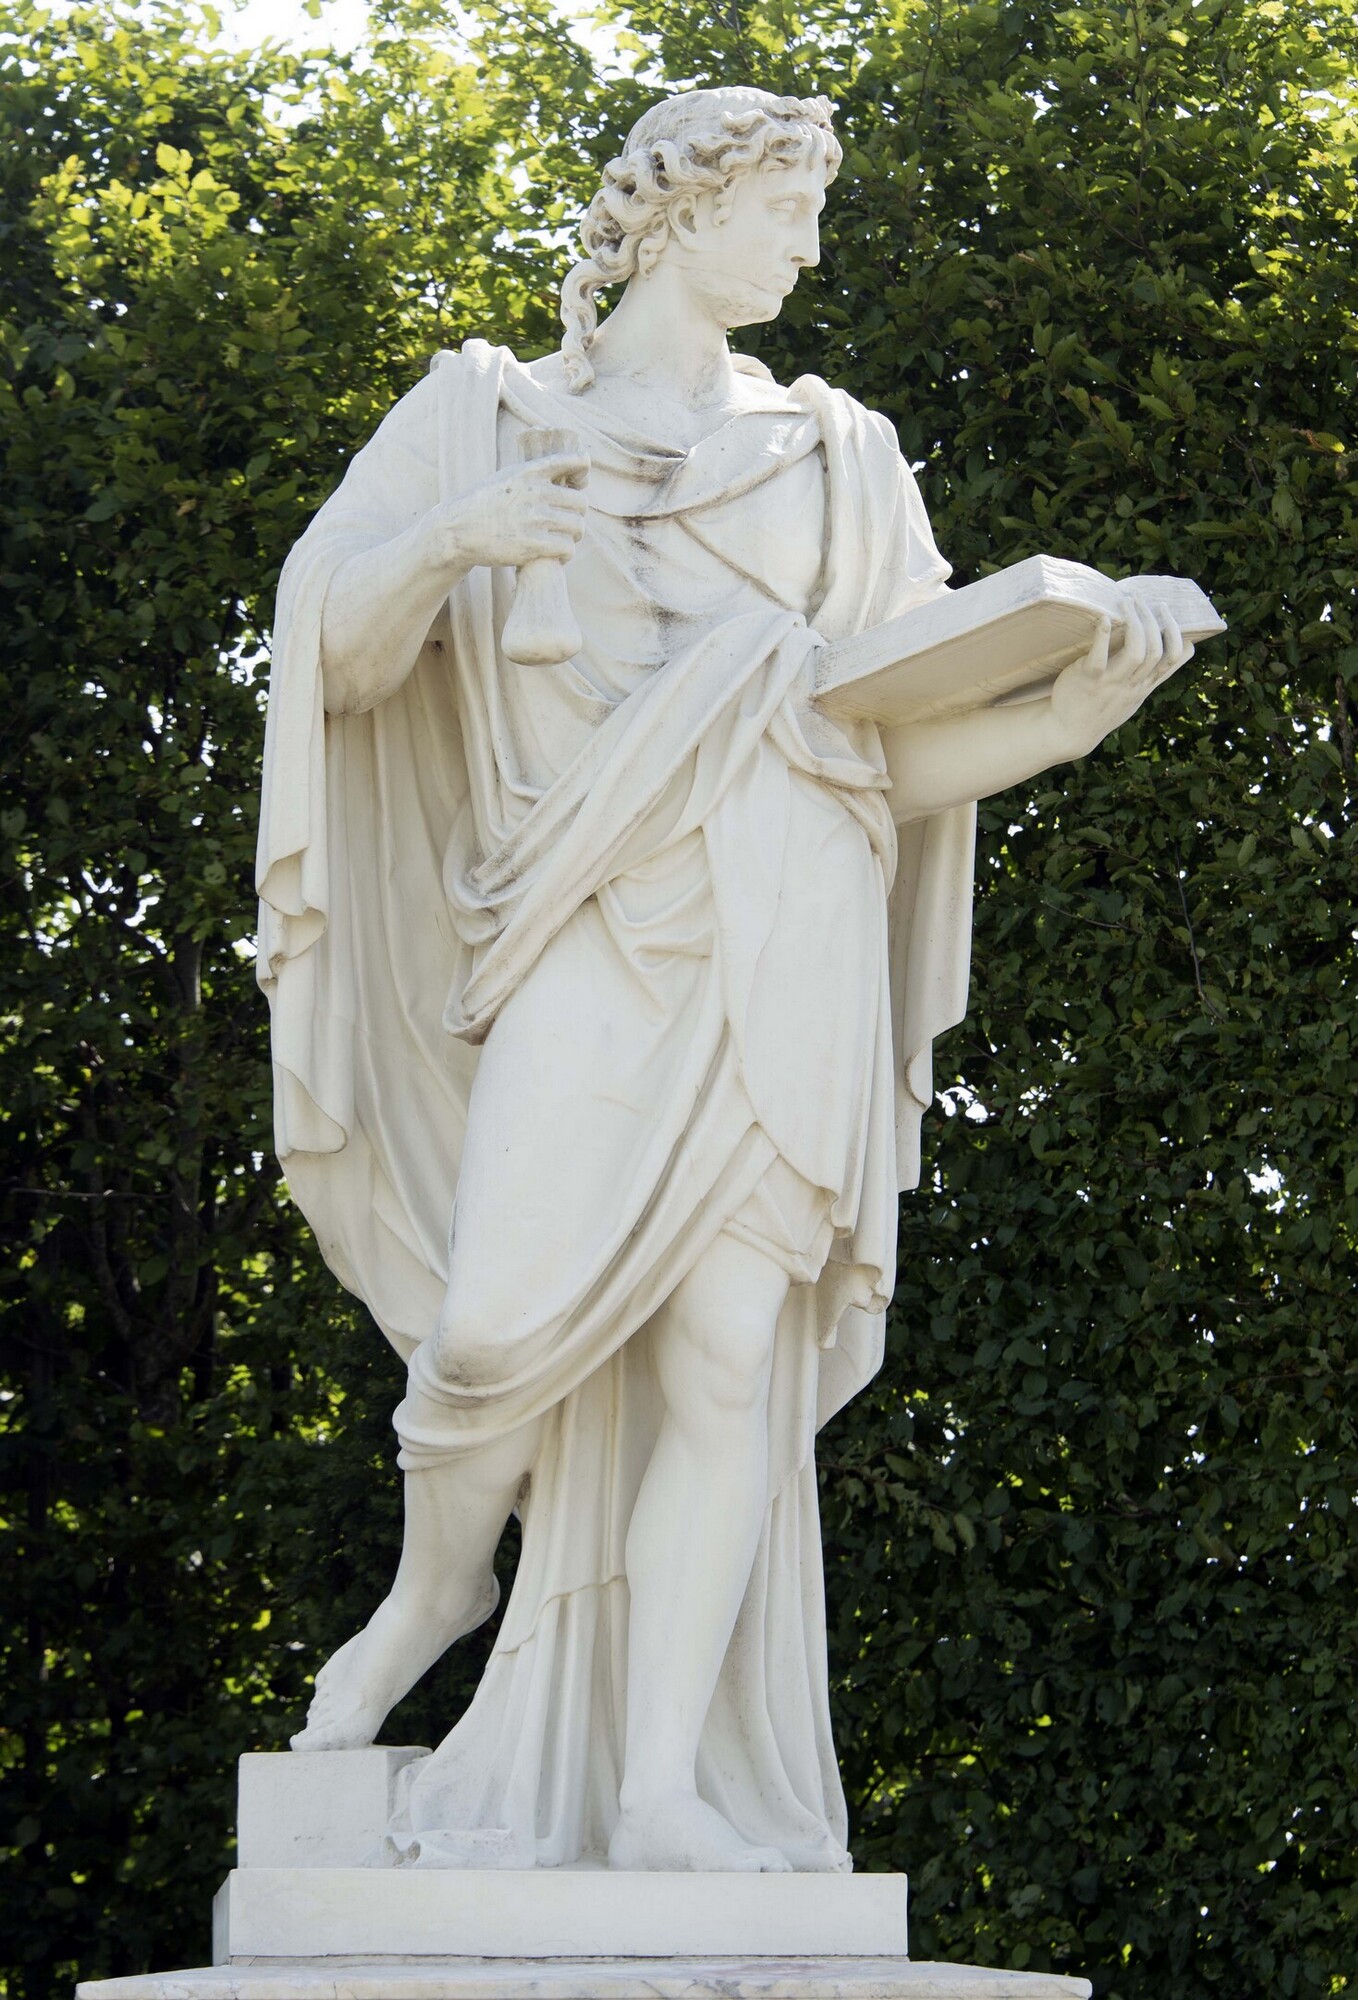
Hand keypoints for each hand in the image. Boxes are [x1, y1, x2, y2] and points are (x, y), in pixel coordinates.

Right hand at [423, 453, 589, 573]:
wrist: (458, 530)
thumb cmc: (484, 504)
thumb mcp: (507, 477)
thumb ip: (533, 474)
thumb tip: (563, 471)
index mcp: (531, 471)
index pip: (576, 462)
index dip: (582, 473)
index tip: (577, 484)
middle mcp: (536, 492)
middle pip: (581, 503)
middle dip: (576, 514)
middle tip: (565, 523)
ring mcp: (535, 519)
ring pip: (578, 527)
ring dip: (573, 536)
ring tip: (561, 539)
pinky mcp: (533, 545)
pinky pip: (568, 548)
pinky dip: (566, 553)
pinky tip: (556, 554)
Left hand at [1050, 595, 1194, 754]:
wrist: (1069, 732)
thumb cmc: (1102, 708)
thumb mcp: (1132, 697)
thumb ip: (1149, 677)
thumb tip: (1172, 653)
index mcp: (1143, 686)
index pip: (1173, 660)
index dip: (1178, 636)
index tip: (1172, 617)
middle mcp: (1131, 685)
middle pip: (1156, 650)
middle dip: (1154, 621)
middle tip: (1144, 599)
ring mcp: (1110, 683)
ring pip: (1135, 652)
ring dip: (1134, 623)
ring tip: (1128, 602)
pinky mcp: (1088, 679)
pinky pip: (1099, 657)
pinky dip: (1103, 636)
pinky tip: (1104, 618)